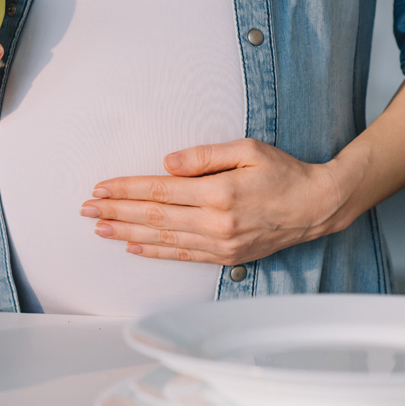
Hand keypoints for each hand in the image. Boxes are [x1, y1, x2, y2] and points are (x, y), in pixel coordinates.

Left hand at [78, 138, 350, 264]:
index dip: (126, 190)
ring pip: (163, 239)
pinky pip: (182, 255)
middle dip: (115, 212)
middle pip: (154, 217)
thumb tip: (166, 163)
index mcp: (219, 192)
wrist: (318, 206)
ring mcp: (221, 243)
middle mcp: (216, 222)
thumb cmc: (283, 171)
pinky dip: (155, 251)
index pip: (160, 191)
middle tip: (86, 209)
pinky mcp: (226, 256)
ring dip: (126, 234)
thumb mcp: (247, 149)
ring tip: (99, 228)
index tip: (100, 188)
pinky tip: (133, 247)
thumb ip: (203, 156)